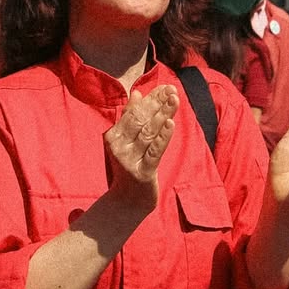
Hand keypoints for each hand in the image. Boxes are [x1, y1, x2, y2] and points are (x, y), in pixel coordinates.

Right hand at [104, 85, 178, 209]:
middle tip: (172, 89)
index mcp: (113, 136)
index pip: (133, 112)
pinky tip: (171, 124)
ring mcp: (130, 160)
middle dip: (157, 103)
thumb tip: (136, 94)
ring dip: (163, 114)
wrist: (127, 202)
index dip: (150, 98)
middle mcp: (119, 146)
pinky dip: (163, 136)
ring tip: (174, 100)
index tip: (164, 87)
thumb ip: (130, 117)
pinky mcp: (143, 173)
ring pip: (149, 132)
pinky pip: (155, 151)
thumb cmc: (129, 166)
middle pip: (141, 120)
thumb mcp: (125, 141)